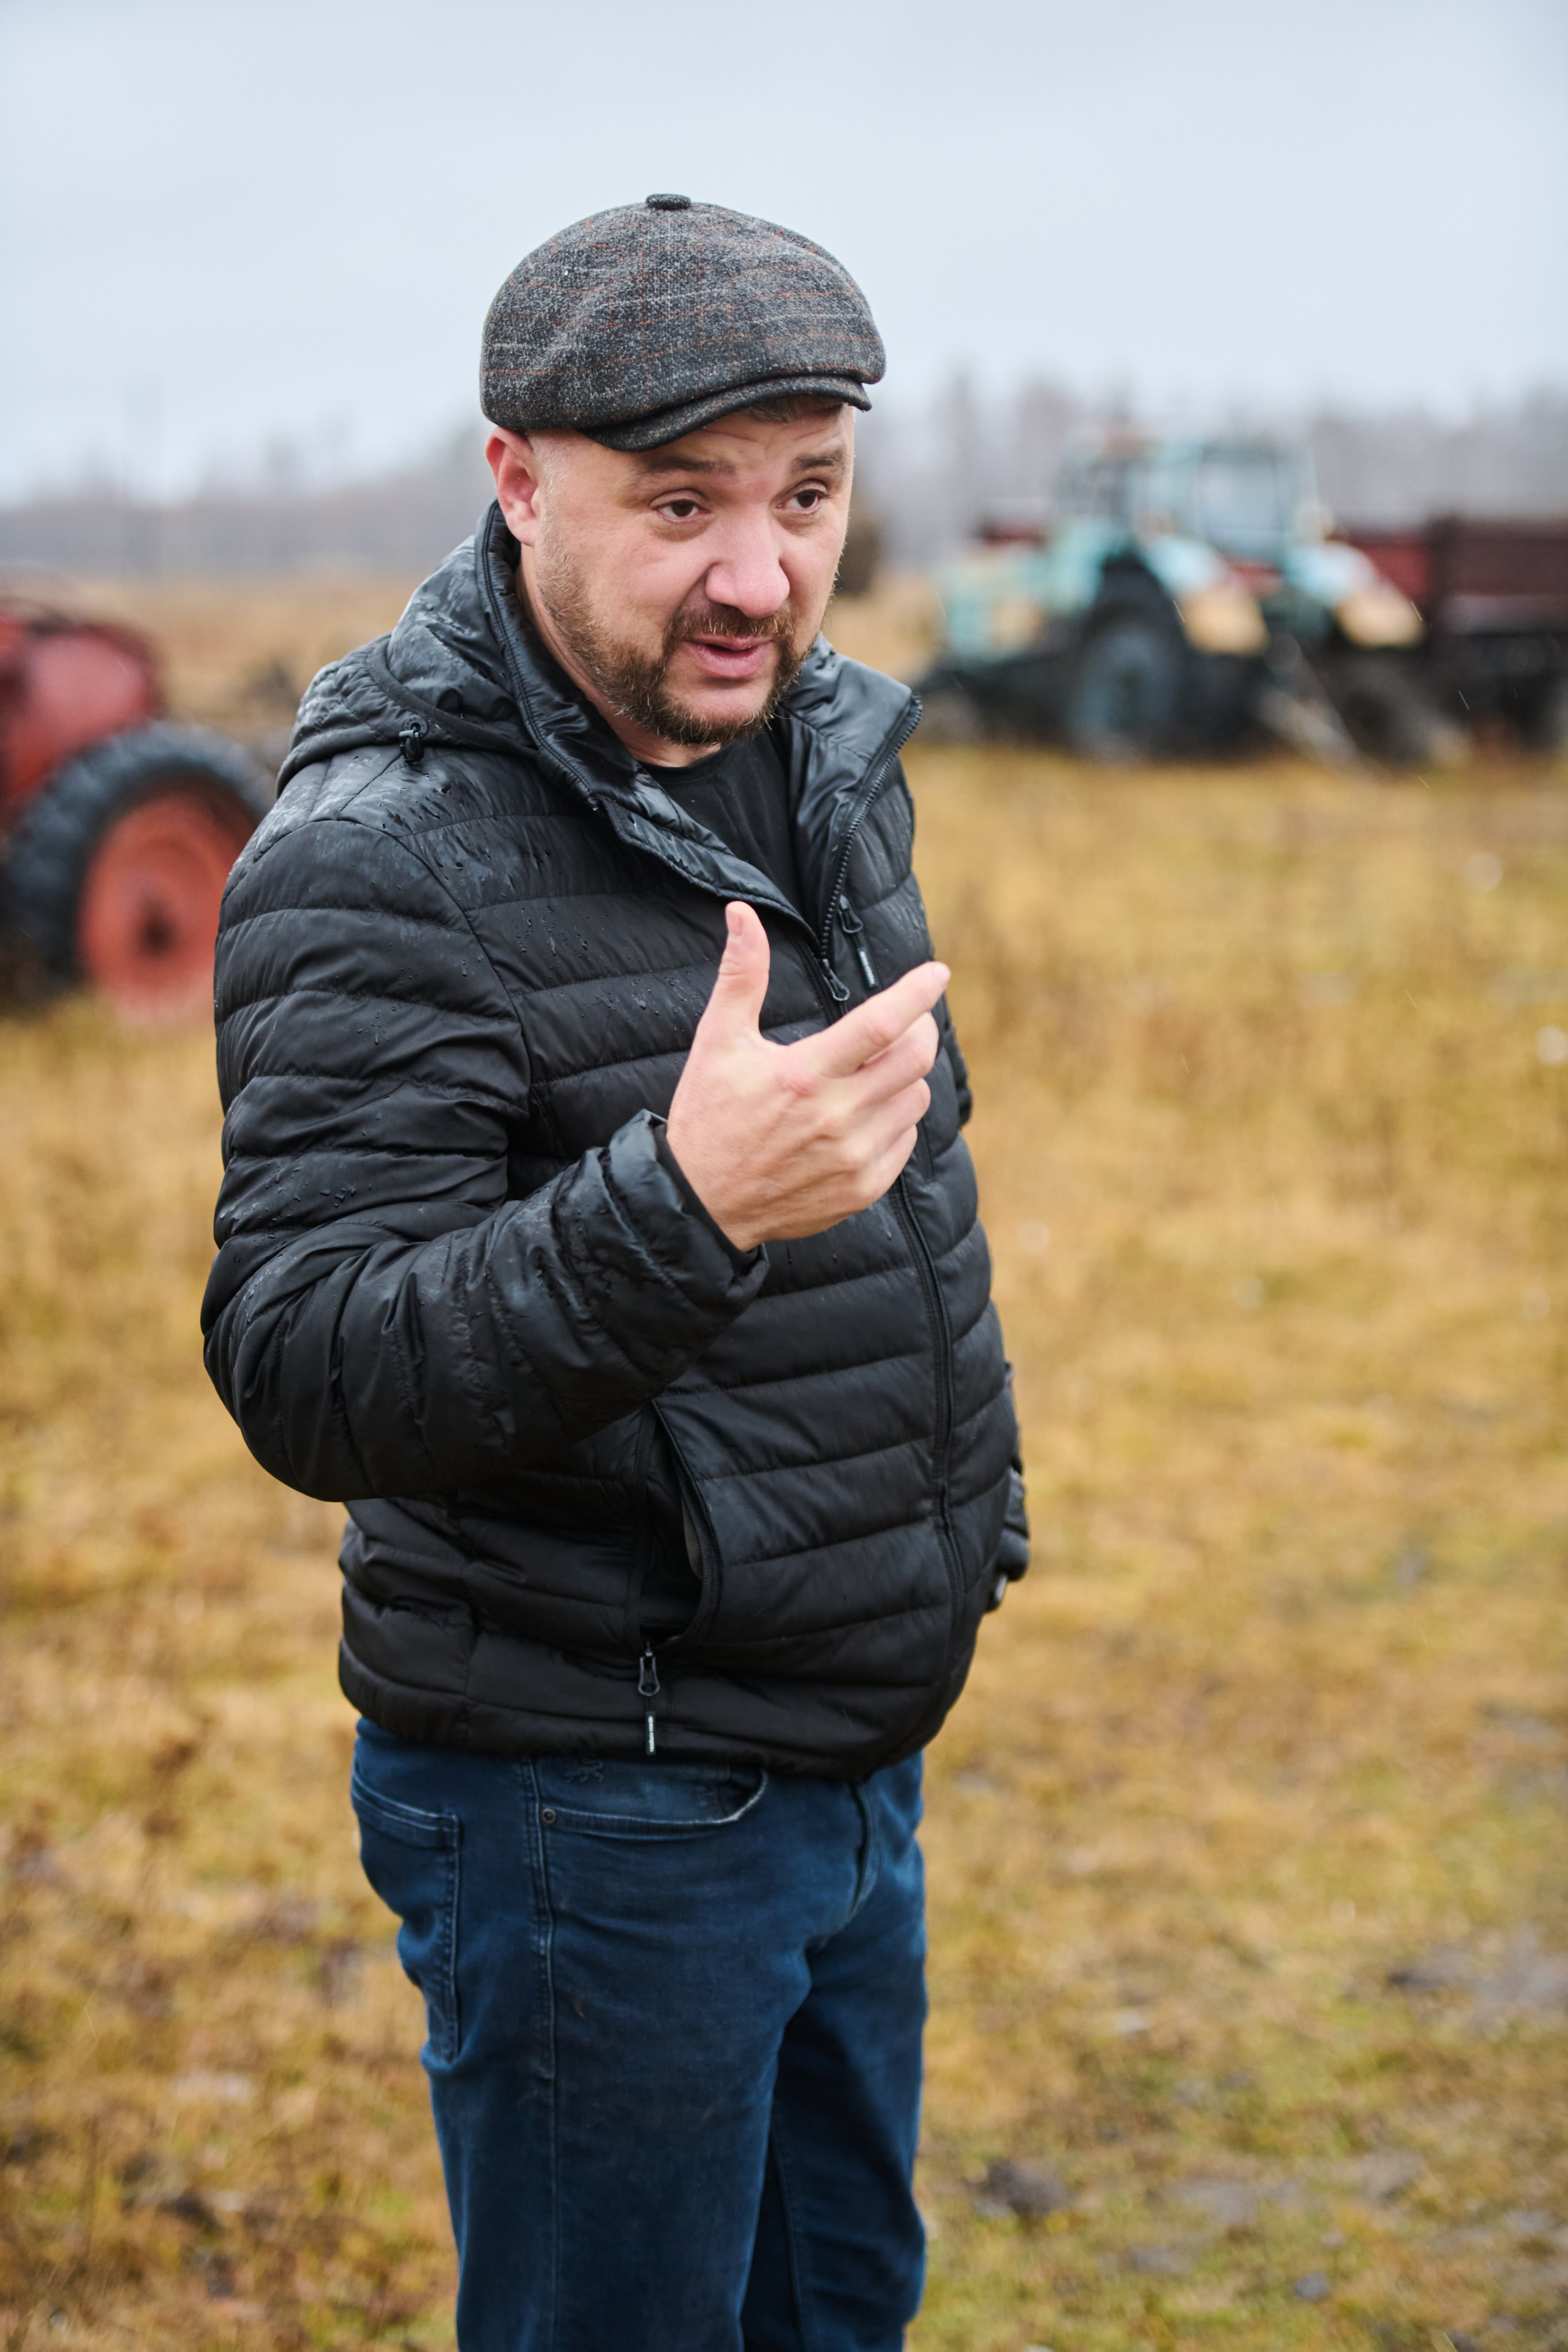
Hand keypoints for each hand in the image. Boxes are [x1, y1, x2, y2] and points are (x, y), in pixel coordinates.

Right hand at [666, 903, 948, 1251]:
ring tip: (874, 1073)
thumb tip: (741, 914)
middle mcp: (835, 1118)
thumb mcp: (718, 1042)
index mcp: (803, 1075)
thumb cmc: (708, 1116)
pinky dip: (897, 1120)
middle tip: (904, 1024)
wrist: (699, 1204)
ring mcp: (852, 1157)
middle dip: (920, 1030)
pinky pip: (906, 1141)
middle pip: (915, 1059)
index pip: (881, 1023)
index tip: (937, 973)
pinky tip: (866, 1115)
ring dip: (906, 1077)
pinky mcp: (861, 1189)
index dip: (918, 992)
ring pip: (916, 1099)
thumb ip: (740, 975)